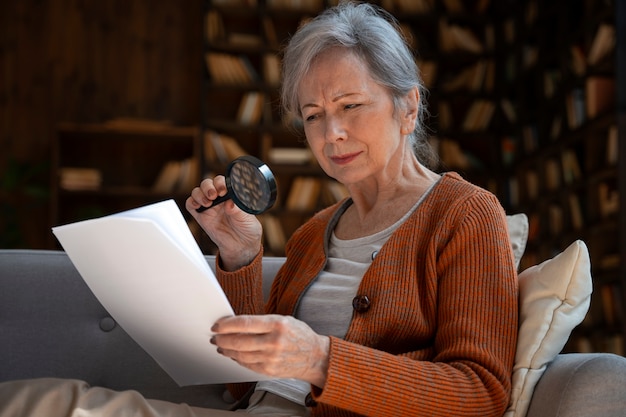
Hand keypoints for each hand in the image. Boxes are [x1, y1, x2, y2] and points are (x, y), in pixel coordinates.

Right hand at [186, 176, 261, 269]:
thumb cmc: (247, 230)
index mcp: (231, 195)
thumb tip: (230, 204)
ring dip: (200, 193)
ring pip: (198, 192)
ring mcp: (209, 207)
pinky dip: (191, 202)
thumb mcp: (247, 219)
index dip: (221, 183)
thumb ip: (238, 211)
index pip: (223, 182)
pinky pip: (191, 205)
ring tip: (208, 202)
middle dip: (209, 186)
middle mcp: (219, 199)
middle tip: (214, 195)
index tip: (223, 191)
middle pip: (208, 184)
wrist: (241, 246)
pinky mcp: (201, 217)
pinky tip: (197, 206)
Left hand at [211, 315, 329, 387]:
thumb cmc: (299, 335)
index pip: (245, 323)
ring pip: (240, 354)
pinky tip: (233, 354)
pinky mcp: (269, 370)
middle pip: (239, 341)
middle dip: (222, 338)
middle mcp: (274, 342)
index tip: (218, 325)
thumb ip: (262, 322)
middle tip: (215, 336)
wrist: (315, 356)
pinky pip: (247, 364)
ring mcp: (271, 358)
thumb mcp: (284, 320)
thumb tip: (237, 323)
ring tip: (221, 345)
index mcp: (278, 324)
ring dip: (227, 349)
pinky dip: (237, 358)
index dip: (227, 325)